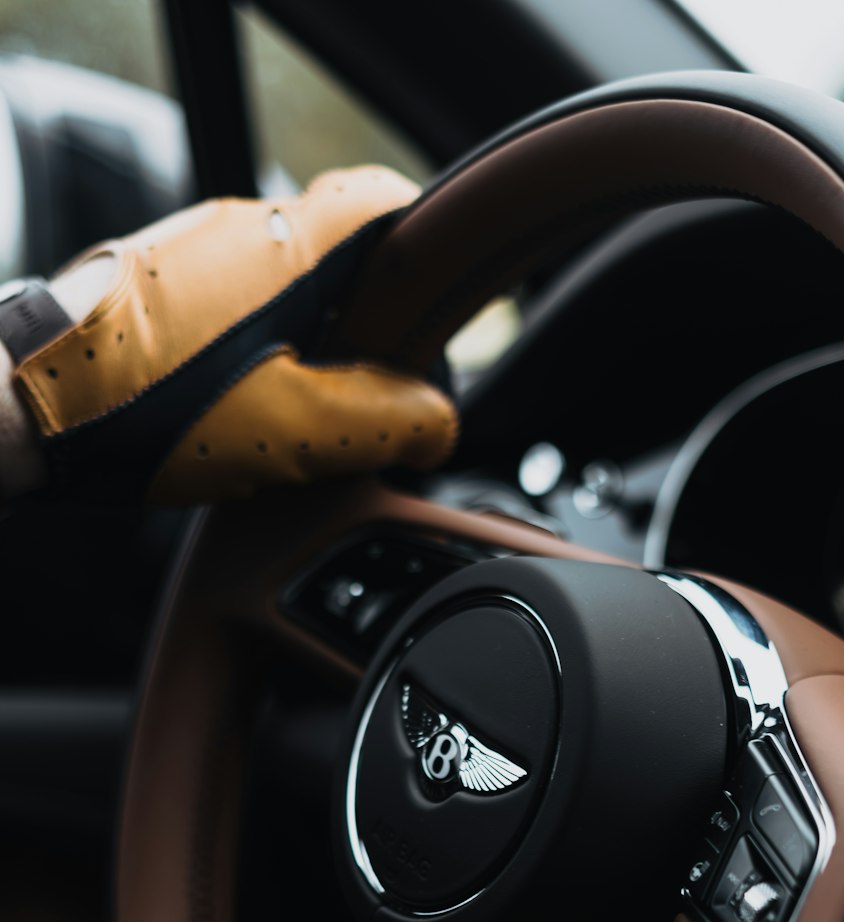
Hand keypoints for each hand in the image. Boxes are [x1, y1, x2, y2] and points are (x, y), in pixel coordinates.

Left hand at [7, 168, 456, 503]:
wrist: (27, 407)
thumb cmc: (150, 412)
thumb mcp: (295, 432)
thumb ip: (385, 420)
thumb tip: (437, 422)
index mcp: (289, 247)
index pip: (387, 201)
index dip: (424, 255)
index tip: (435, 318)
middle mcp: (239, 226)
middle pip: (339, 254)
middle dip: (364, 324)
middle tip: (364, 399)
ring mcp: (189, 248)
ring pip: (282, 282)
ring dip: (304, 342)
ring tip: (289, 417)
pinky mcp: (152, 280)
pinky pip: (231, 302)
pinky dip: (252, 347)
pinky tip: (233, 409)